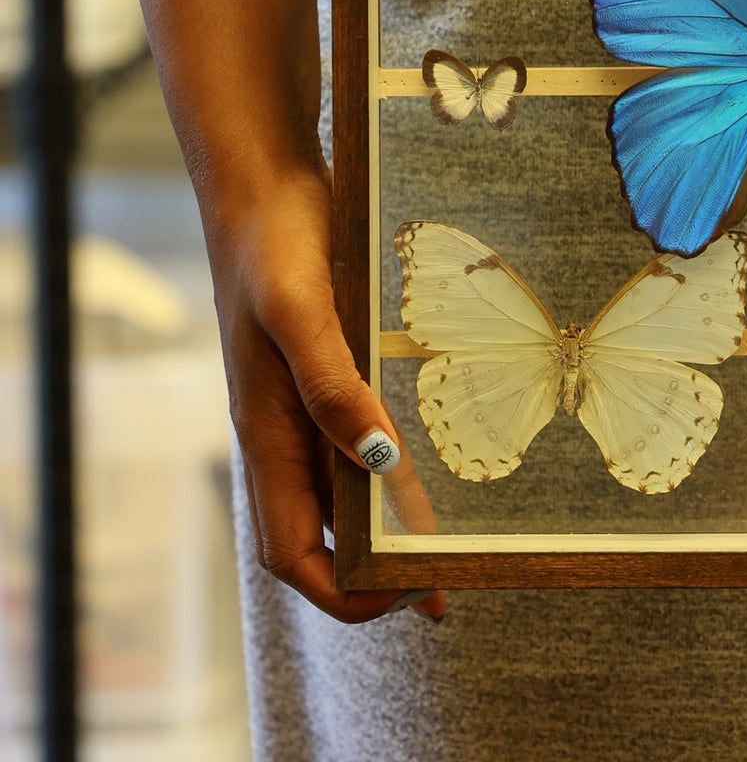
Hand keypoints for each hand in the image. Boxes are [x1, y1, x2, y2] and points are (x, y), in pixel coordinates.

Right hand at [206, 165, 445, 622]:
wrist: (264, 181)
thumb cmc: (275, 243)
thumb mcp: (302, 312)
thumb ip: (332, 386)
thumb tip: (377, 461)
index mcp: (267, 436)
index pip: (294, 555)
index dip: (346, 592)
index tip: (411, 593)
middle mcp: (283, 433)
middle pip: (323, 538)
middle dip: (378, 575)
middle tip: (450, 584)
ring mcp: (302, 406)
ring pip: (344, 493)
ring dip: (391, 527)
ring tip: (454, 548)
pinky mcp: (325, 372)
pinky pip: (358, 440)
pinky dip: (394, 468)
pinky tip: (434, 465)